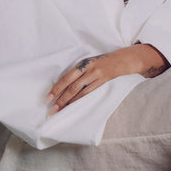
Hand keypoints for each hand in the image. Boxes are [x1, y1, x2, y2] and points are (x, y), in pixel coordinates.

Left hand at [46, 44, 167, 113]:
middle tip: (51, 109)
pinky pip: (89, 93)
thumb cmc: (102, 62)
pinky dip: (80, 100)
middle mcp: (89, 70)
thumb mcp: (89, 63)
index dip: (56, 88)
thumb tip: (61, 85)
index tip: (48, 98)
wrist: (122, 60)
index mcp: (83, 63)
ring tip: (59, 110)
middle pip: (72, 87)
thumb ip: (77, 72)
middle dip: (60, 99)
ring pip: (80, 92)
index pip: (66, 78)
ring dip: (68, 102)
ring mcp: (97, 77)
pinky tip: (73, 106)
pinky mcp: (103, 83)